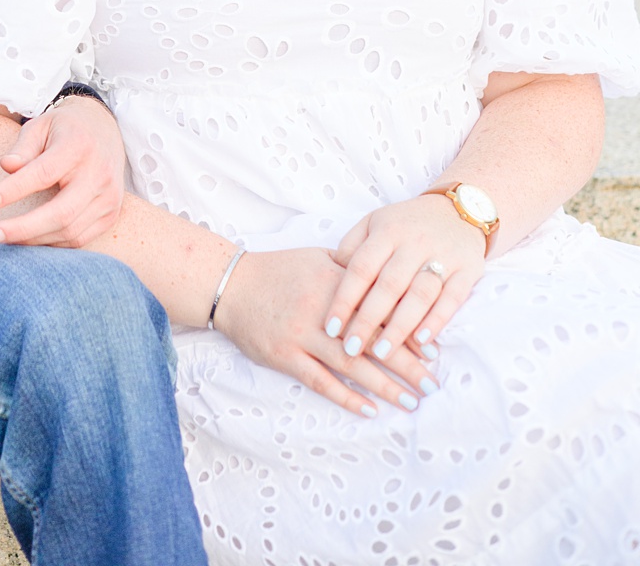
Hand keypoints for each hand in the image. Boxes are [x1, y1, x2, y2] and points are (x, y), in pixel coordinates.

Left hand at [0, 97, 125, 246]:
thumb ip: (23, 147)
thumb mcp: (40, 126)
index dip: (15, 189)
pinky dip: (52, 243)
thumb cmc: (63, 129)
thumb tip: (7, 166)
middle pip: (62, 213)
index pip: (44, 173)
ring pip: (70, 231)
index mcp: (78, 147)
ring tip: (6, 236)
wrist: (105, 131)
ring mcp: (108, 198)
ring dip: (35, 239)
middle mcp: (99, 175)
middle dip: (25, 228)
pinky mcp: (110, 215)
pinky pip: (80, 239)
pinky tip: (29, 238)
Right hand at [214, 247, 430, 417]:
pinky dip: (346, 397)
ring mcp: (302, 336)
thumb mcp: (317, 257)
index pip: (381, 312)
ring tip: (411, 402)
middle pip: (373, 342)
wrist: (230, 284)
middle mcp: (322, 312)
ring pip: (351, 366)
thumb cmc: (277, 270)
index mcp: (335, 284)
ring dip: (384, 386)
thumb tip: (391, 278)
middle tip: (433, 385)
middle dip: (407, 366)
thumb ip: (352, 267)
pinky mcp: (285, 356)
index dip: (409, 334)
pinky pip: (320, 381)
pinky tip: (369, 409)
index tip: (435, 354)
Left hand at [325, 195, 486, 368]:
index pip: (360, 268)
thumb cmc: (406, 224)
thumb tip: (332, 276)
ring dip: (401, 326)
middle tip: (351, 348)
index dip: (344, 298)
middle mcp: (414, 243)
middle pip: (388, 285)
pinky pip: (453, 298)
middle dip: (368, 319)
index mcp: (387, 231)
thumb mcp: (374, 223)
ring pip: (420, 295)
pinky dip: (437, 320)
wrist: (459, 211)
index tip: (330, 327)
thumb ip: (352, 246)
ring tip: (382, 352)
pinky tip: (421, 341)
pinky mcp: (469, 270)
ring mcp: (444, 257)